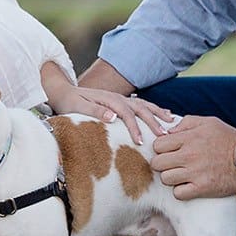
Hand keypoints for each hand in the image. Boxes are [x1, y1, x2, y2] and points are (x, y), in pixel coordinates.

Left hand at [49, 85, 176, 142]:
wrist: (64, 92)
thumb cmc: (70, 103)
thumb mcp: (78, 108)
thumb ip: (95, 112)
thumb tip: (113, 117)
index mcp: (108, 99)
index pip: (126, 114)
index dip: (135, 127)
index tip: (141, 142)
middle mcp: (118, 97)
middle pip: (140, 108)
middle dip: (153, 122)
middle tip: (165, 135)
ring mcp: (121, 99)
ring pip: (144, 105)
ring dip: (158, 114)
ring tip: (172, 123)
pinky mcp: (122, 102)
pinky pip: (142, 105)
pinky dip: (155, 110)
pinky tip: (165, 115)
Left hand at [149, 115, 235, 199]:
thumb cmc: (229, 139)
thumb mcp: (209, 122)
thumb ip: (186, 123)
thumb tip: (168, 131)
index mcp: (188, 138)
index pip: (157, 145)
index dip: (161, 149)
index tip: (170, 152)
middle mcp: (189, 155)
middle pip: (157, 163)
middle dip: (162, 164)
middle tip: (173, 165)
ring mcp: (195, 173)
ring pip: (165, 179)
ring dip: (171, 178)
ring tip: (182, 175)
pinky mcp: (202, 188)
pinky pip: (178, 194)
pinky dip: (181, 191)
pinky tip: (189, 186)